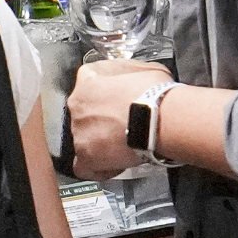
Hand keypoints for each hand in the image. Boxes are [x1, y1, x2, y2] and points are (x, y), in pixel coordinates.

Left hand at [67, 52, 169, 180]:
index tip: (116, 102)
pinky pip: (85, 166)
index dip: (104, 95)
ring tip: (125, 146)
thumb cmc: (156, 93)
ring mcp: (79, 131)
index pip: (88, 84)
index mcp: (88, 81)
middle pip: (85, 114)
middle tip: (124, 126)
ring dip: (103, 144)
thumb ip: (130, 74)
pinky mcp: (86, 155)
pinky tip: (115, 165)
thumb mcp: (147, 69)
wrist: (159, 118)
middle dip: (103, 121)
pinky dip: (99, 168)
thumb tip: (134, 80)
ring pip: (85, 140)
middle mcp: (78, 105)